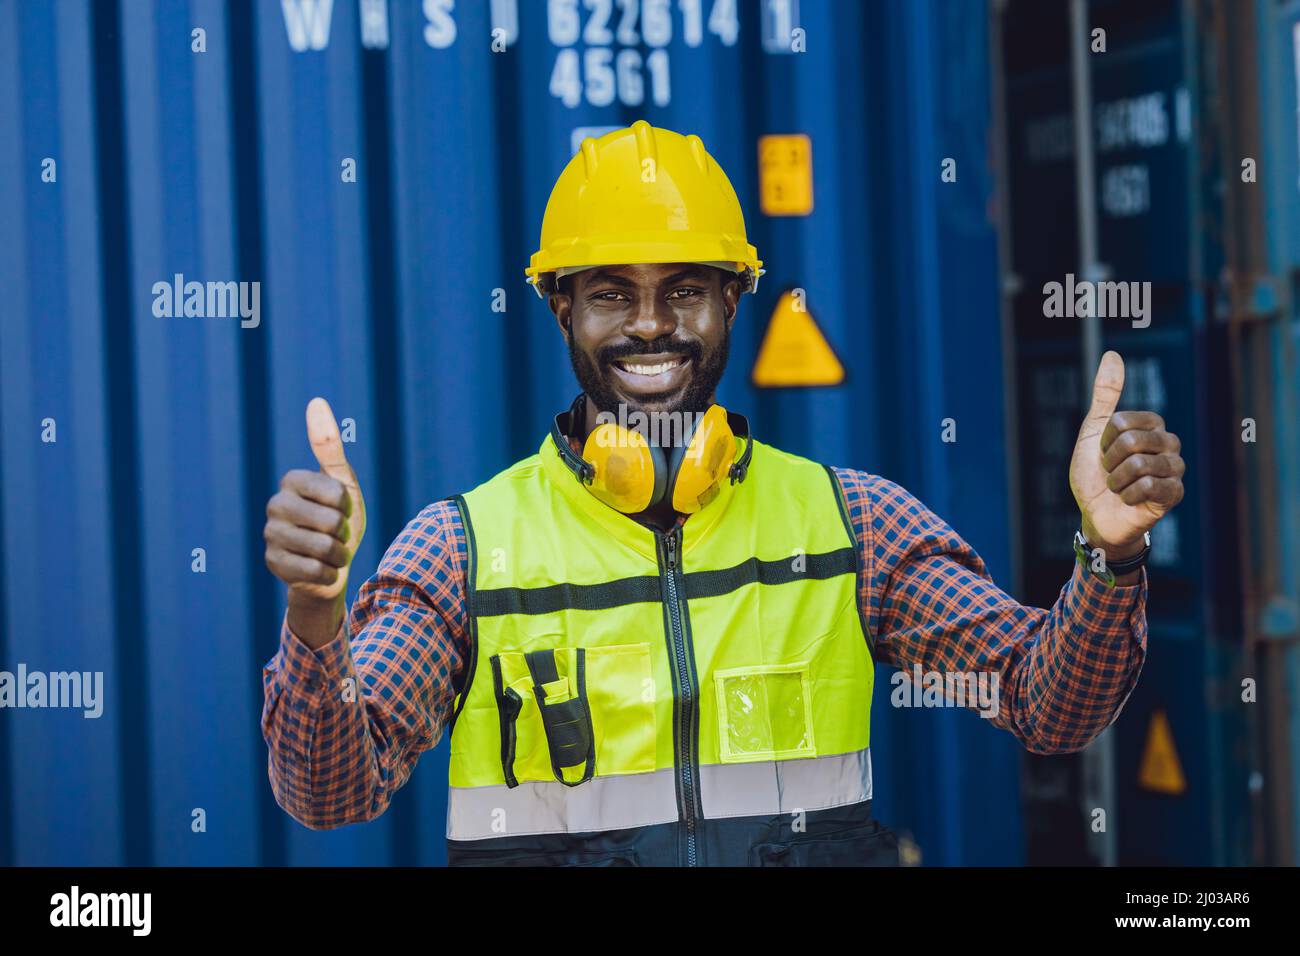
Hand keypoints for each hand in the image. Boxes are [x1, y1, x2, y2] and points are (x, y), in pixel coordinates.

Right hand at [263, 398, 366, 645]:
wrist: (331, 565)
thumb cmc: (339, 519)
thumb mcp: (342, 483)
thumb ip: (329, 446)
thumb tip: (316, 401)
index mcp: (292, 481)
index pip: (337, 494)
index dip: (348, 507)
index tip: (341, 510)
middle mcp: (275, 505)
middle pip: (330, 523)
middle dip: (344, 534)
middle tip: (337, 535)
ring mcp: (271, 536)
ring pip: (323, 548)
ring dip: (339, 555)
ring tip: (331, 553)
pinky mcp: (272, 564)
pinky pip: (315, 571)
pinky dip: (329, 573)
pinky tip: (322, 569)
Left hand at [1069, 351, 1184, 564]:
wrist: (1096, 514)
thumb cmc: (1094, 473)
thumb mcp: (1093, 431)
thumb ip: (1105, 394)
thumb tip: (1113, 354)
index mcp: (1152, 425)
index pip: (1122, 421)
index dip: (1103, 440)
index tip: (1103, 452)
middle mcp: (1169, 443)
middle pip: (1132, 441)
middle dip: (1109, 461)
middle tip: (1110, 472)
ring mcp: (1175, 468)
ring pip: (1140, 465)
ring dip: (1117, 480)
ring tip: (1119, 487)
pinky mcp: (1175, 494)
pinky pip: (1148, 486)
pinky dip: (1127, 495)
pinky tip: (1129, 500)